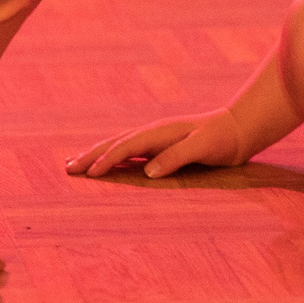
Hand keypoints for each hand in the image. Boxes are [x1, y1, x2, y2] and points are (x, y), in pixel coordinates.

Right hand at [66, 109, 246, 179]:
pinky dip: (110, 156)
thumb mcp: (202, 148)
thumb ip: (176, 158)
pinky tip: (103, 162)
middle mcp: (152, 133)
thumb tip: (148, 171)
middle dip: (89, 155)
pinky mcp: (158, 145)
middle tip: (66, 167)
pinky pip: (127, 150)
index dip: (106, 160)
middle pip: (113, 143)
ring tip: (72, 161)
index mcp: (159, 133)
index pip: (125, 147)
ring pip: (117, 145)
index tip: (89, 173)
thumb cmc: (221, 140)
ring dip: (94, 154)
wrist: (237, 129)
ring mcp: (153, 138)